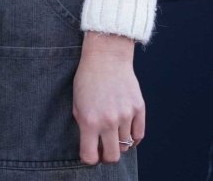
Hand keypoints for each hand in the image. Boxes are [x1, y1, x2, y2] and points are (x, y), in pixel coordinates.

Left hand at [73, 32, 143, 164]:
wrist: (106, 56)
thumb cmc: (87, 77)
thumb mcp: (76, 101)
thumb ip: (83, 124)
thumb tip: (91, 144)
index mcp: (89, 120)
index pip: (90, 155)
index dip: (89, 158)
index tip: (90, 153)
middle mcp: (108, 121)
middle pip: (113, 157)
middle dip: (107, 156)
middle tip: (103, 148)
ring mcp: (126, 116)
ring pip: (126, 146)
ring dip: (119, 143)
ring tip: (112, 131)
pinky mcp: (139, 109)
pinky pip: (138, 135)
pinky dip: (132, 136)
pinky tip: (125, 129)